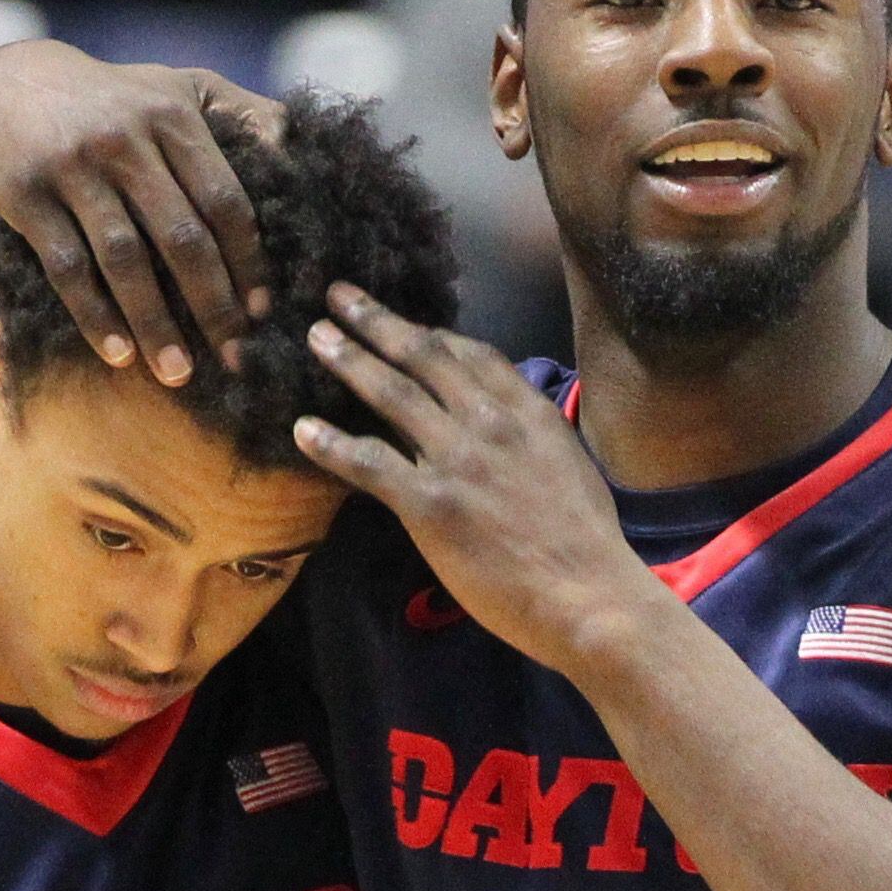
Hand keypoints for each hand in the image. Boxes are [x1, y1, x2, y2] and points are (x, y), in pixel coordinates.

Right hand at [0, 41, 281, 386]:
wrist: (5, 85)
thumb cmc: (114, 101)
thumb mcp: (176, 88)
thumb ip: (240, 114)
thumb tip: (304, 151)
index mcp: (172, 118)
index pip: (224, 200)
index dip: (248, 261)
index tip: (263, 313)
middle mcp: (125, 139)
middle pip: (182, 237)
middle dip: (214, 305)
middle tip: (236, 358)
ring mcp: (74, 167)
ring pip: (124, 259)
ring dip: (155, 324)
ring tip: (179, 375)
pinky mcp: (28, 195)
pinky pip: (68, 267)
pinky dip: (95, 316)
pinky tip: (120, 355)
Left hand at [294, 285, 652, 670]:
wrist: (588, 593)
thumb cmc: (588, 545)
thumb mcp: (571, 467)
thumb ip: (535, 441)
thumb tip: (514, 438)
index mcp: (528, 412)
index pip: (472, 354)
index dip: (432, 334)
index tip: (408, 326)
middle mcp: (488, 421)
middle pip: (422, 356)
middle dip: (376, 322)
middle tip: (339, 297)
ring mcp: (456, 458)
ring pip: (390, 393)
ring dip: (347, 359)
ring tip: (316, 338)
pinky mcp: (429, 502)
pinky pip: (368, 462)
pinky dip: (330, 442)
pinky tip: (302, 429)